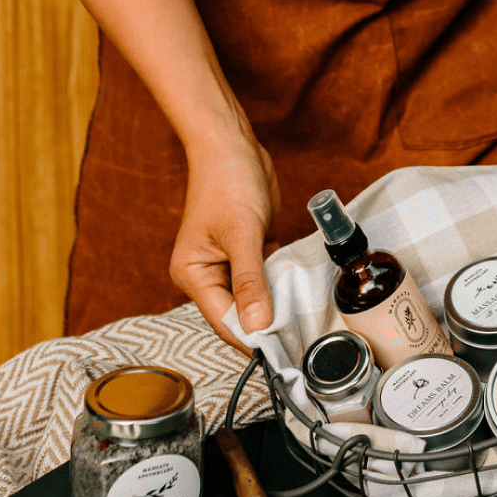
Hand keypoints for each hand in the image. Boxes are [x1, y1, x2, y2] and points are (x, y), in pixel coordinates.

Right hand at [170, 138, 280, 347]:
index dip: (252, 336)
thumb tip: (256, 325)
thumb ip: (250, 280)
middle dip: (266, 321)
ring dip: (276, 302)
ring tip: (304, 317)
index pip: (224, 319)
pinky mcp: (247, 251)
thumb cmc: (226, 181)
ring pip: (255, 296)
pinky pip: (265, 277)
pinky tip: (300, 288)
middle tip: (300, 337)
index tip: (283, 352)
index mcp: (193, 274)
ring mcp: (228, 263)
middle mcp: (207, 273)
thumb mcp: (241, 233)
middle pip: (239, 312)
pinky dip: (280, 281)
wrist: (232, 144)